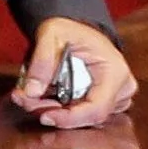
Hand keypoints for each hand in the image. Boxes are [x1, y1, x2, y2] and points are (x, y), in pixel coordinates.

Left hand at [12, 17, 136, 126]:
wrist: (79, 31)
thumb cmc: (71, 30)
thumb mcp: (51, 33)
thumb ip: (42, 60)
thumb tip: (32, 91)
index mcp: (116, 72)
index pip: (97, 109)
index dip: (70, 119)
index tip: (45, 116)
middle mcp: (122, 89)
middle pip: (86, 117)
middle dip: (53, 113)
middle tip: (25, 100)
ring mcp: (117, 98)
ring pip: (82, 118)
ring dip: (53, 112)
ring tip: (29, 97)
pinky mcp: (106, 103)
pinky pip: (82, 115)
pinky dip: (59, 110)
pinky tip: (40, 99)